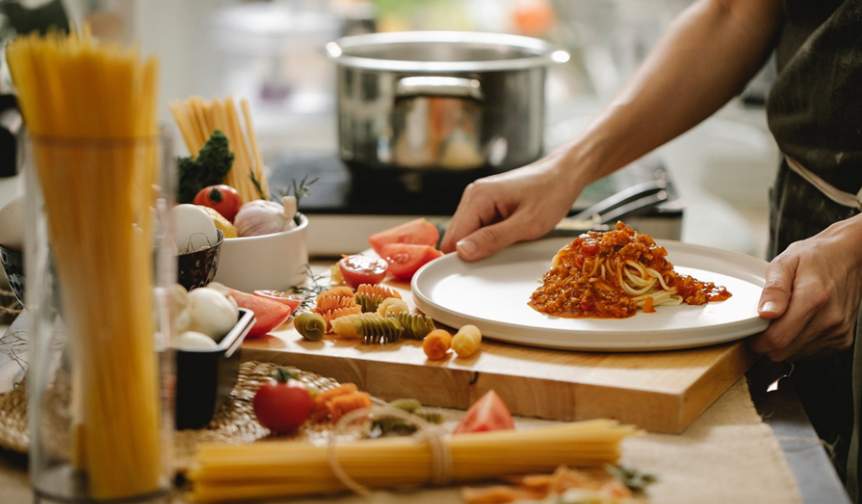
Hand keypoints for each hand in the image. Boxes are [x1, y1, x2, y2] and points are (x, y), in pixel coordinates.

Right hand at [441, 153, 581, 260]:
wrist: (565, 173)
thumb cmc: (551, 194)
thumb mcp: (527, 224)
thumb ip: (493, 239)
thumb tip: (462, 252)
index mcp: (477, 197)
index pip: (454, 238)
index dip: (464, 258)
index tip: (484, 269)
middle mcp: (472, 195)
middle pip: (457, 237)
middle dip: (475, 251)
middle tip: (503, 255)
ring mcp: (478, 199)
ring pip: (468, 234)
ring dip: (485, 245)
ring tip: (511, 241)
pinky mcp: (487, 204)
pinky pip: (479, 228)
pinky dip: (491, 237)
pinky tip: (510, 235)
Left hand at [752, 215, 861, 360]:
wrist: (848, 256)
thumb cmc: (815, 257)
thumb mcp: (785, 262)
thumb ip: (774, 289)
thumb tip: (765, 313)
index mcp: (813, 298)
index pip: (777, 339)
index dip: (757, 341)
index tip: (751, 332)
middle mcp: (829, 319)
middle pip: (784, 352)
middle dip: (767, 343)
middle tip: (764, 325)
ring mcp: (838, 331)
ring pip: (796, 355)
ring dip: (784, 344)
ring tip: (785, 320)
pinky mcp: (843, 338)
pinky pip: (811, 353)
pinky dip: (799, 344)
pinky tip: (800, 324)